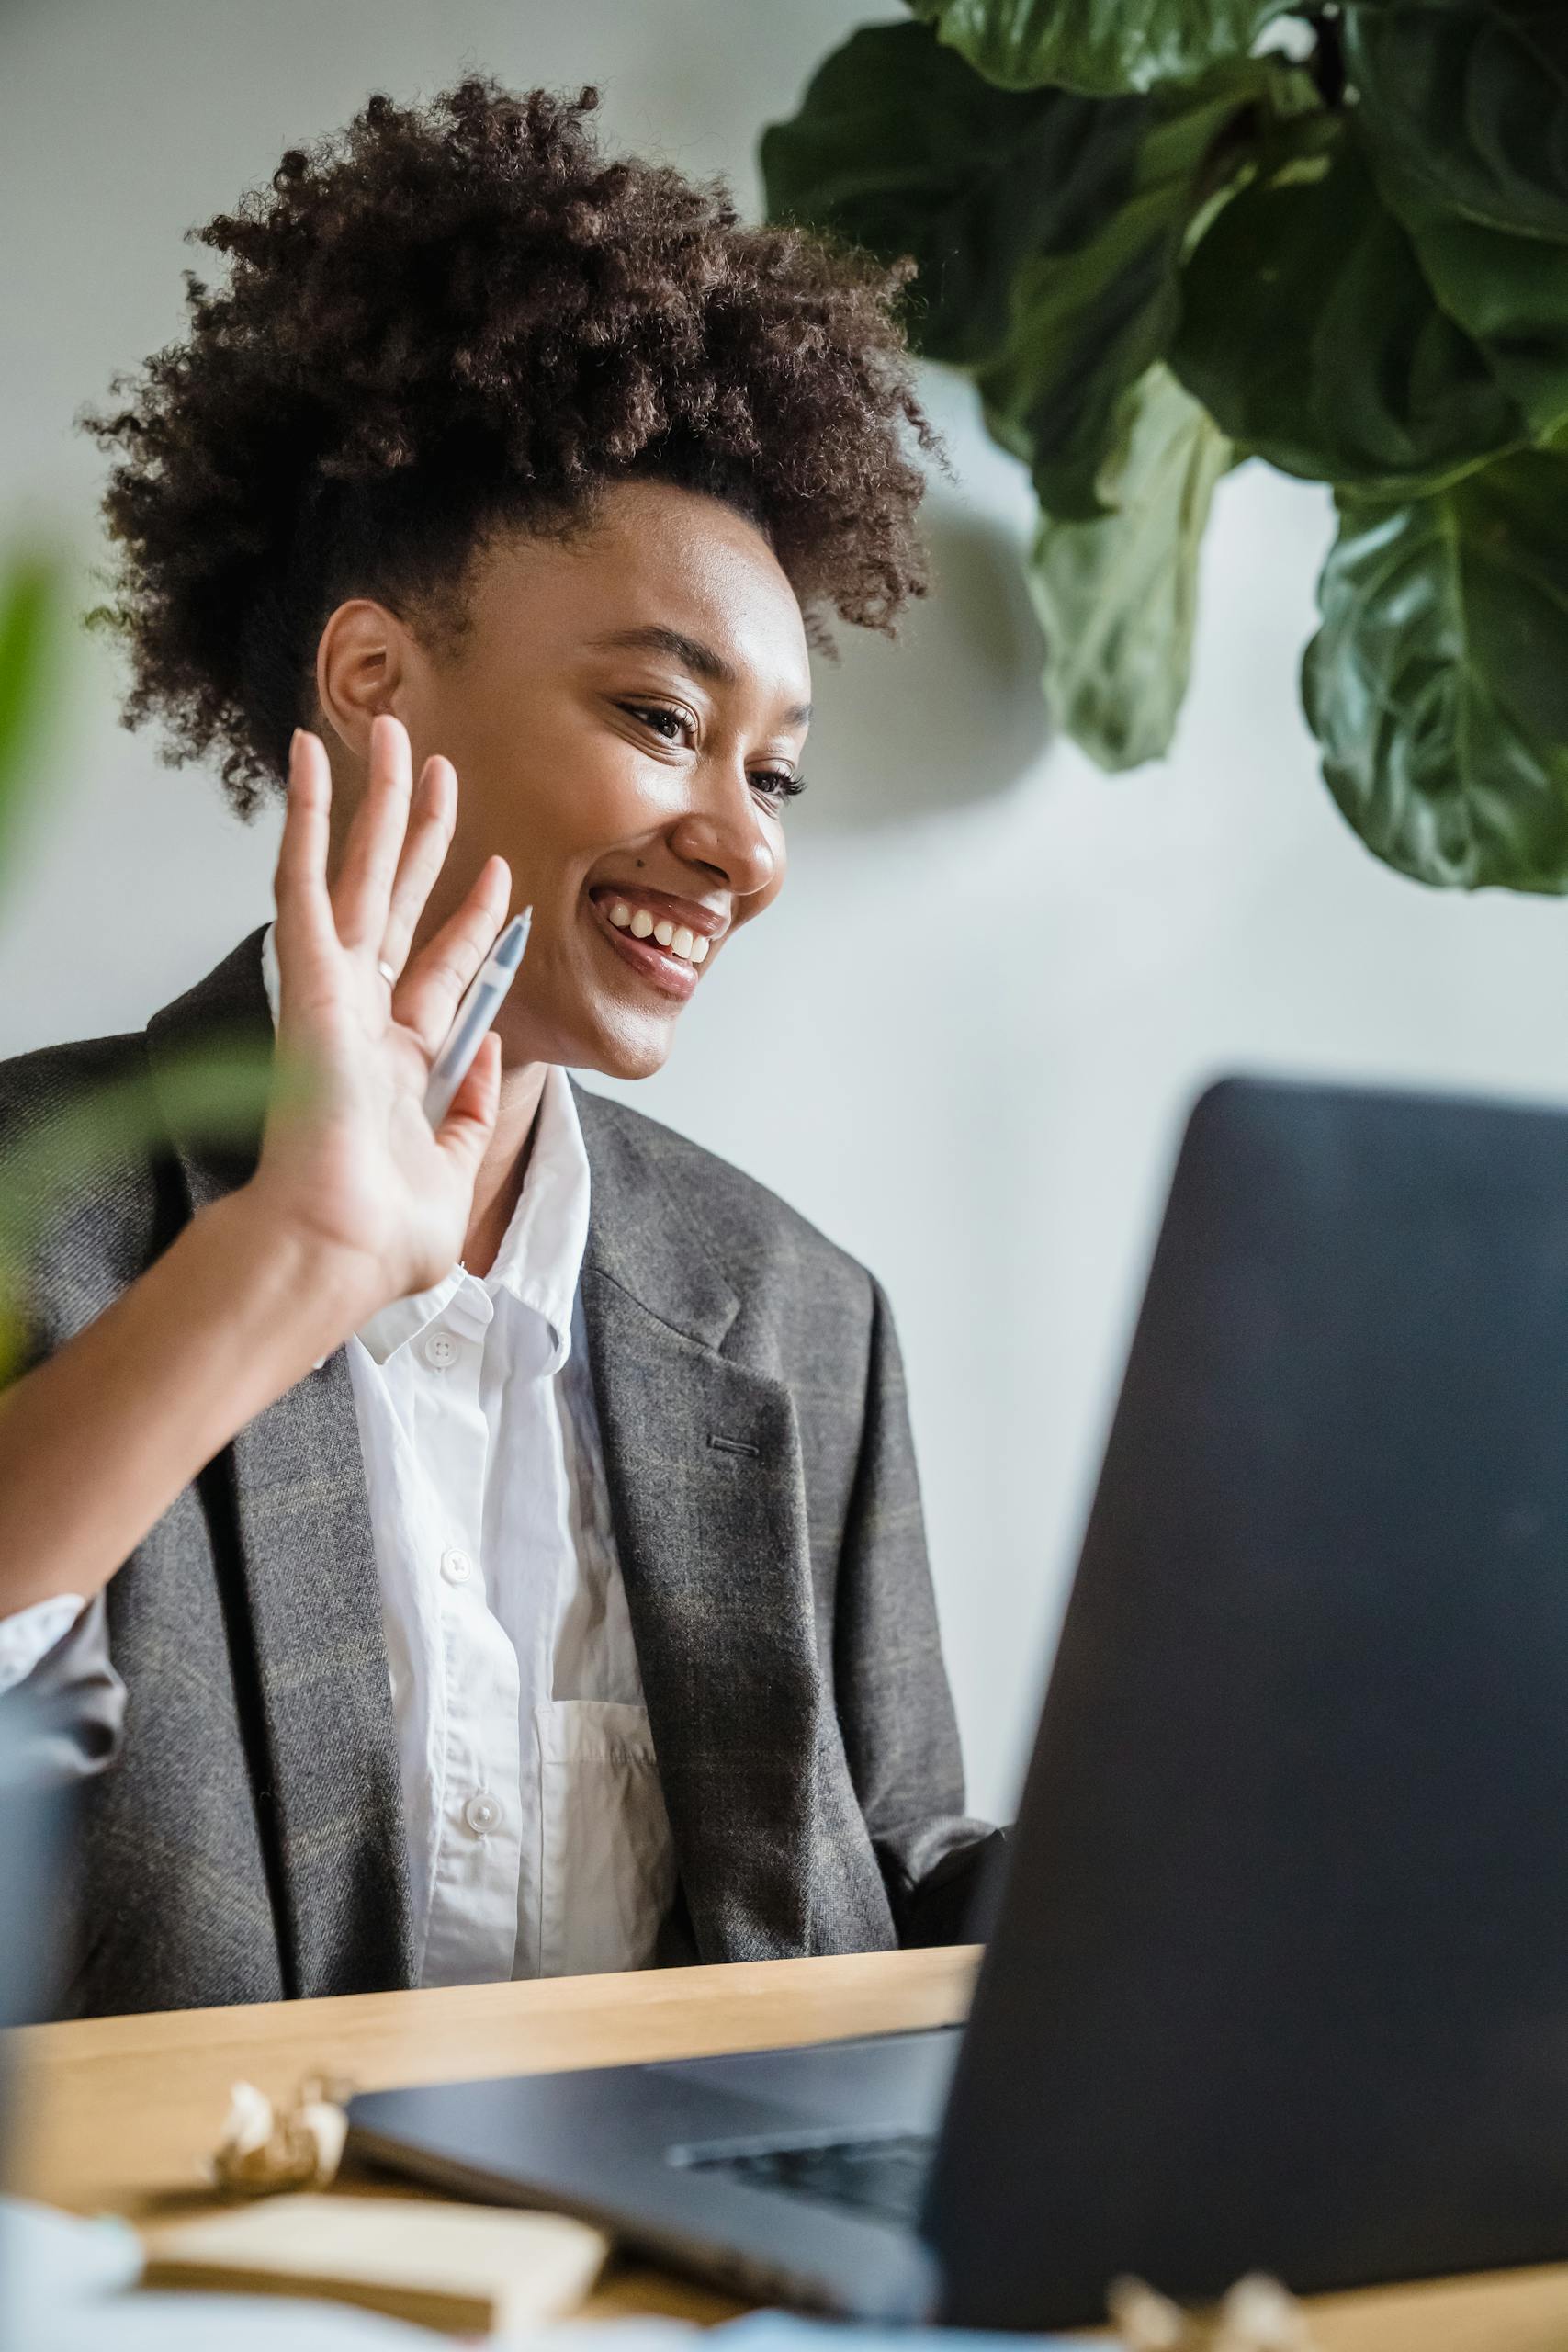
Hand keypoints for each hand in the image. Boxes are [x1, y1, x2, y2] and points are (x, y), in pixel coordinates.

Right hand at [242, 714, 511, 1321]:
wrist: (335, 1248)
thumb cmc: (382, 1234)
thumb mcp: (455, 1167)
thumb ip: (474, 1112)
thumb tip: (493, 1058)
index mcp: (394, 1061)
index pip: (440, 969)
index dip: (473, 920)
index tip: (501, 872)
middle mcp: (359, 1016)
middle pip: (397, 901)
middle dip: (421, 833)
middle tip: (440, 766)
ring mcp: (331, 993)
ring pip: (357, 872)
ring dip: (375, 802)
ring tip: (395, 733)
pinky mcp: (306, 979)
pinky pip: (303, 880)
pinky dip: (306, 816)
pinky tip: (313, 758)